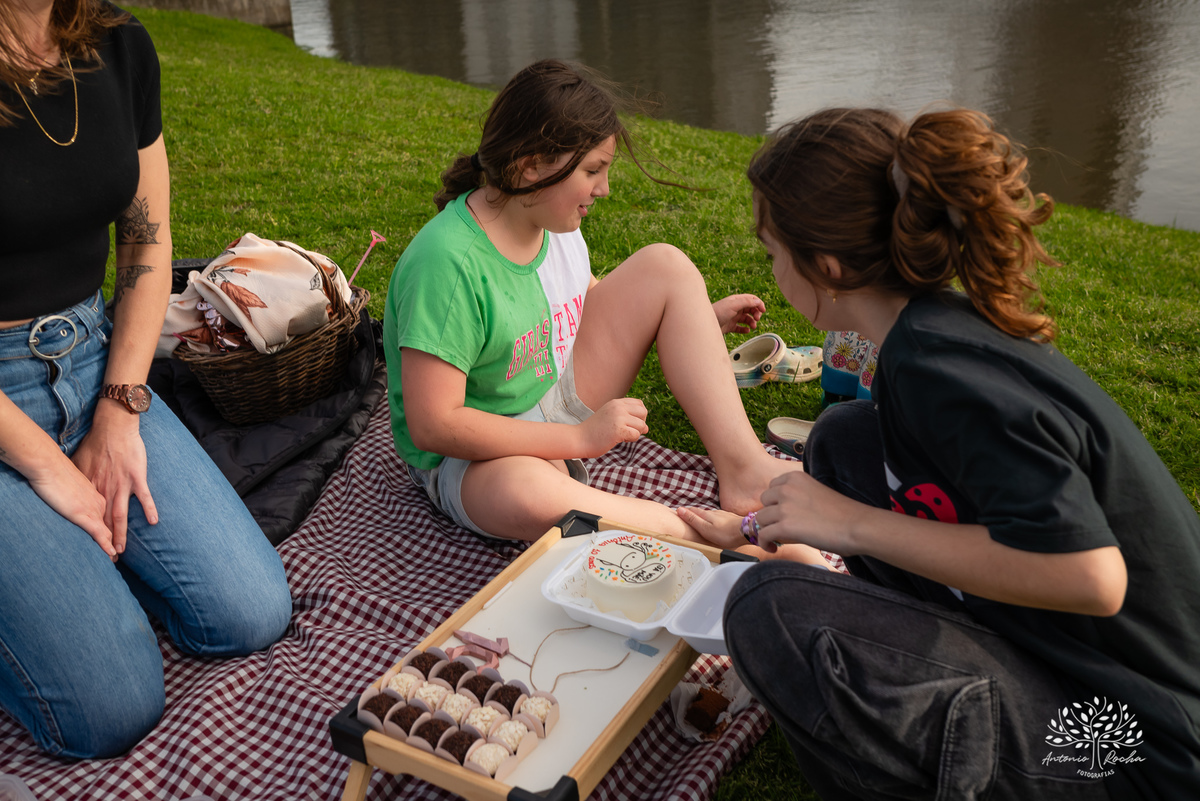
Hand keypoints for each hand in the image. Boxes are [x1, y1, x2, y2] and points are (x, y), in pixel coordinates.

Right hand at [26, 451, 116, 557]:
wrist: (50, 464)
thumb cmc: (57, 470)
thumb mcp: (73, 482)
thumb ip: (77, 492)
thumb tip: (73, 498)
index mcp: (97, 494)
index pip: (107, 514)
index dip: (111, 527)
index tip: (112, 539)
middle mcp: (100, 501)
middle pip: (111, 524)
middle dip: (116, 539)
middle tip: (118, 554)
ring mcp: (94, 508)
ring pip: (109, 529)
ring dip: (114, 544)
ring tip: (115, 559)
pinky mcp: (84, 513)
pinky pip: (99, 532)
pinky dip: (105, 544)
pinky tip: (111, 553)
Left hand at [71, 403, 158, 554]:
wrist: (113, 427)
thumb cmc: (95, 443)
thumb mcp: (78, 462)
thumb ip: (76, 479)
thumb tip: (68, 489)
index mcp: (92, 488)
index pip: (90, 515)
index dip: (90, 533)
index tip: (90, 548)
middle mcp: (106, 490)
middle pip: (104, 521)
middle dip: (104, 541)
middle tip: (106, 559)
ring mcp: (122, 485)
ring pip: (120, 515)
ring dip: (120, 533)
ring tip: (121, 550)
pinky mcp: (137, 477)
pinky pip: (144, 496)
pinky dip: (149, 509)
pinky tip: (153, 522)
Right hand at [577, 397, 648, 457]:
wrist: (578, 439)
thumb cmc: (594, 431)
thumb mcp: (610, 417)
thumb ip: (626, 418)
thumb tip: (646, 428)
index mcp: (616, 402)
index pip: (640, 404)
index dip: (639, 416)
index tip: (629, 424)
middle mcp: (618, 407)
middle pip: (644, 413)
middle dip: (640, 424)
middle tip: (628, 431)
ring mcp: (618, 417)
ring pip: (642, 425)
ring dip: (635, 433)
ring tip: (621, 436)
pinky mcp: (618, 430)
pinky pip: (636, 434)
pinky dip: (631, 439)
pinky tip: (619, 439)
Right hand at [676, 506, 744, 548]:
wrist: (745, 531)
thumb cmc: (725, 533)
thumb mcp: (705, 528)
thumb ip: (693, 520)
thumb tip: (680, 510)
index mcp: (707, 515)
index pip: (693, 510)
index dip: (685, 511)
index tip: (678, 511)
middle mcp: (715, 512)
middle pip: (701, 511)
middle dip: (693, 512)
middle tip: (686, 513)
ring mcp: (724, 515)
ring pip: (710, 514)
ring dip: (703, 515)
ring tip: (700, 517)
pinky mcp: (731, 519)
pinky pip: (719, 517)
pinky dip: (714, 519)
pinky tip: (716, 522)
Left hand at [712, 293, 764, 333]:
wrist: (705, 324)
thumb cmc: (718, 312)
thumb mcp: (733, 305)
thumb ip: (746, 302)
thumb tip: (758, 301)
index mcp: (736, 300)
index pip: (751, 299)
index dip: (758, 304)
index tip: (763, 311)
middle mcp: (735, 308)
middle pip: (750, 309)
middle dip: (756, 313)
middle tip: (757, 319)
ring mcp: (732, 317)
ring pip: (746, 319)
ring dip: (752, 322)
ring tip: (752, 327)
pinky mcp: (730, 326)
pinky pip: (740, 327)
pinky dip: (745, 329)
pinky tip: (747, 331)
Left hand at [754, 471, 861, 554]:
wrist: (857, 525)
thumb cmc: (844, 513)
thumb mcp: (816, 494)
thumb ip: (798, 498)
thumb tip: (782, 514)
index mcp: (796, 477)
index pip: (772, 487)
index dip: (775, 502)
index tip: (781, 513)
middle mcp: (787, 488)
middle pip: (764, 502)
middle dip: (770, 514)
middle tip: (780, 527)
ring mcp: (785, 507)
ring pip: (760, 519)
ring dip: (767, 529)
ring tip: (776, 540)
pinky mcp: (785, 526)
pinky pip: (763, 535)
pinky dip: (764, 543)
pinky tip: (772, 548)